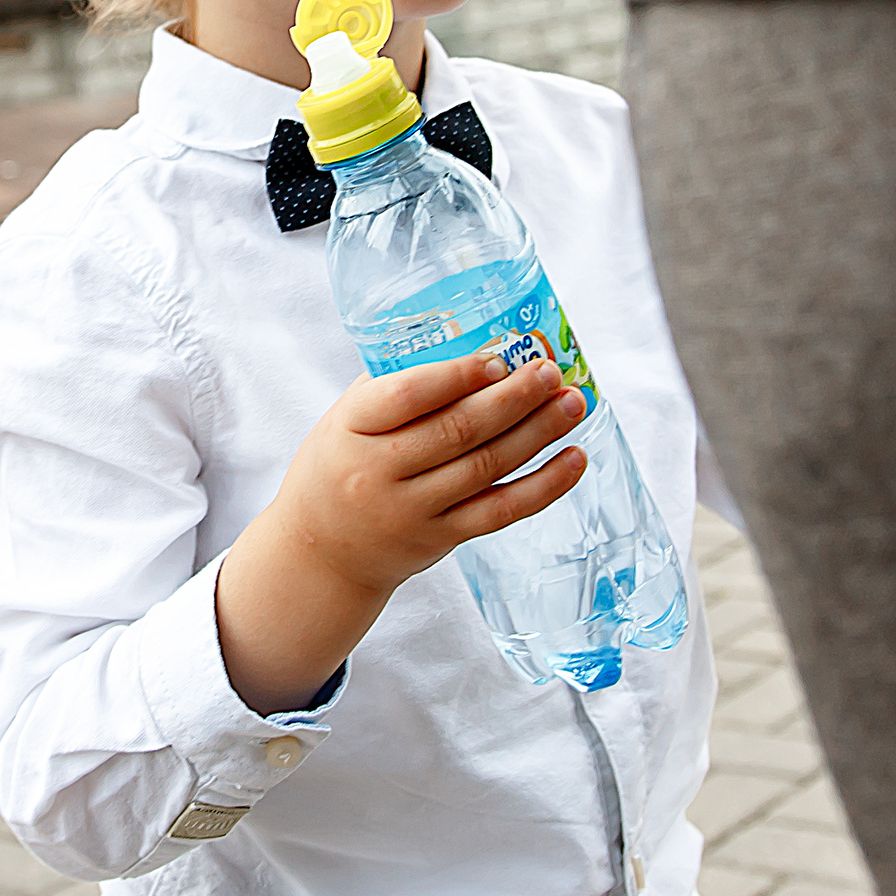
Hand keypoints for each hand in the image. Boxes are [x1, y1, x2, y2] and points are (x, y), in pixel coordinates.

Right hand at [215, 353, 587, 713]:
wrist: (322, 551)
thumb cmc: (340, 466)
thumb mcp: (346, 419)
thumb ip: (395, 386)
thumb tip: (473, 344)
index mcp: (350, 428)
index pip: (405, 396)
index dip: (455, 376)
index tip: (497, 358)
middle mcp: (378, 471)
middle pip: (455, 430)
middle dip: (511, 397)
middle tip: (549, 371)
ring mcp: (411, 509)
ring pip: (484, 467)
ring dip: (536, 432)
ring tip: (572, 402)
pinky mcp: (440, 539)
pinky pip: (500, 511)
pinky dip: (543, 486)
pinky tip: (573, 459)